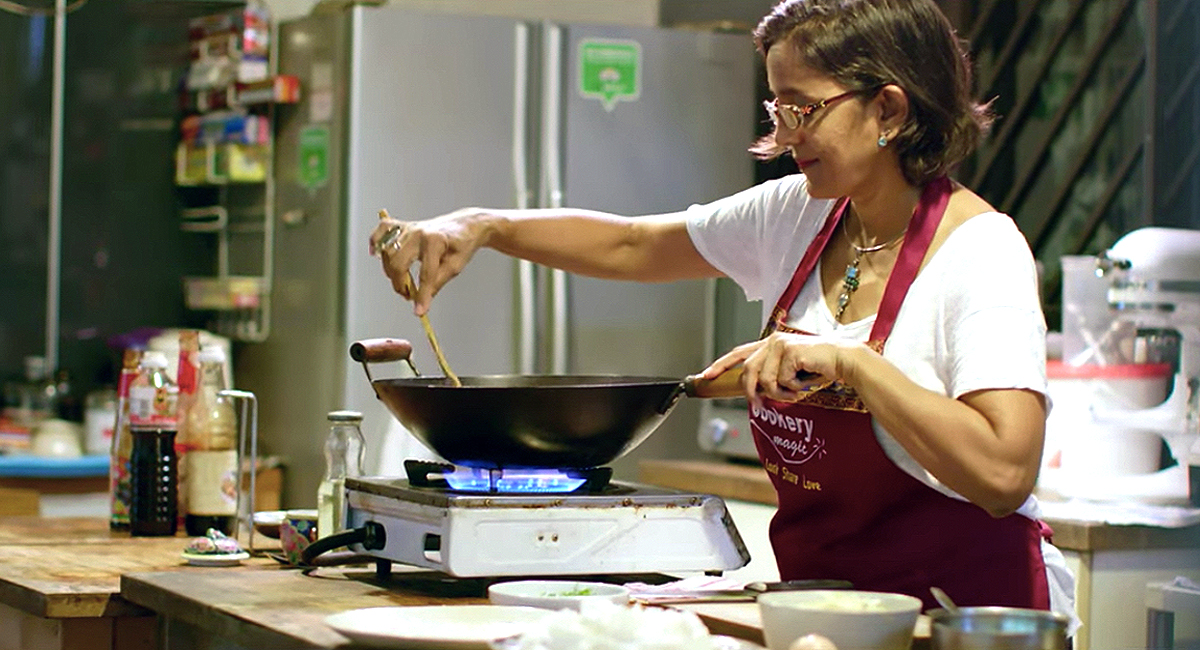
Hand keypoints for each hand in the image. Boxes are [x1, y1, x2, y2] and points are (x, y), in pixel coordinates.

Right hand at [369, 207, 492, 314]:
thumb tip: (421, 302)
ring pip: (387, 251)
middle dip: (401, 284)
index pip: (425, 274)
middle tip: (409, 295)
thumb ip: (436, 283)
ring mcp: (409, 227)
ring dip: (390, 271)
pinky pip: (383, 229)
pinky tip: (376, 254)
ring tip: (402, 282)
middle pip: (398, 262)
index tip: (420, 310)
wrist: (464, 226)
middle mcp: (419, 232)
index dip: (422, 295)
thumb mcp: (455, 266)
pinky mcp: (403, 225)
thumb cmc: (462, 244)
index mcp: (436, 241)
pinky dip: (376, 241)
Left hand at [700, 332, 853, 405]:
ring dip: (779, 393)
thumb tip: (754, 392)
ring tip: (795, 391)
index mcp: (769, 343)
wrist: (843, 360)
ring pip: (765, 380)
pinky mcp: (789, 351)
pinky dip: (793, 389)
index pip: (739, 353)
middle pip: (748, 371)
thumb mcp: (789, 372)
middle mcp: (772, 341)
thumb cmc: (818, 368)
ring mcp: (780, 345)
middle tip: (758, 404)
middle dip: (752, 392)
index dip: (721, 365)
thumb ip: (771, 376)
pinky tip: (805, 383)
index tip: (706, 377)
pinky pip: (781, 381)